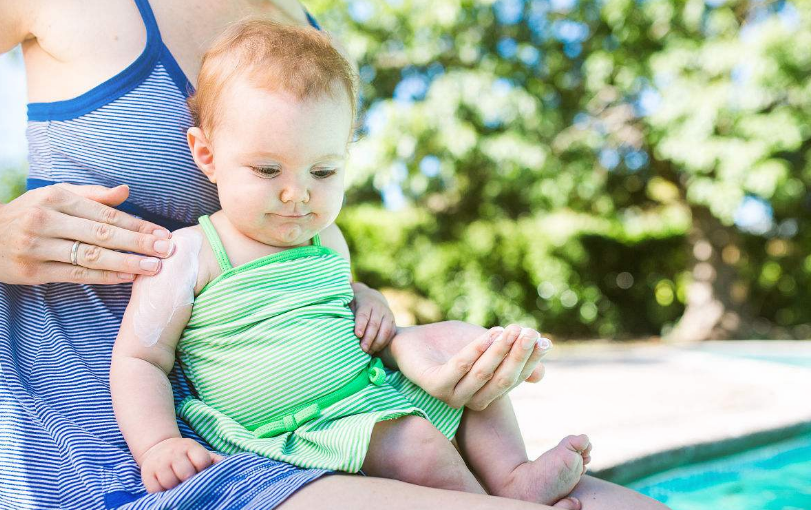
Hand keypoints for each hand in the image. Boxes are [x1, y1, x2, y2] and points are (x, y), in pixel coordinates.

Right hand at [0, 183, 174, 284]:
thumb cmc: (29, 213)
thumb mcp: (55, 195)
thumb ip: (93, 195)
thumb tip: (126, 191)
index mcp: (56, 198)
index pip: (106, 214)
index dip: (137, 225)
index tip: (162, 233)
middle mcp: (46, 221)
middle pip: (102, 234)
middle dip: (138, 243)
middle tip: (166, 250)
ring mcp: (38, 247)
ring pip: (91, 257)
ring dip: (127, 263)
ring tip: (153, 267)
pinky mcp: (33, 271)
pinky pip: (76, 275)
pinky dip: (104, 276)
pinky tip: (127, 277)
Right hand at [139, 438, 222, 492]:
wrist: (159, 448)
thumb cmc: (186, 456)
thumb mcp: (200, 453)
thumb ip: (215, 460)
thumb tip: (230, 467)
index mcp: (190, 447)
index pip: (202, 461)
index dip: (204, 470)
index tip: (202, 473)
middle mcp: (173, 453)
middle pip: (186, 473)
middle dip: (190, 481)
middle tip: (190, 483)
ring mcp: (159, 463)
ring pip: (169, 482)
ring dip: (176, 488)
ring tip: (178, 486)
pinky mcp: (147, 474)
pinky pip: (155, 489)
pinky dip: (162, 492)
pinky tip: (167, 489)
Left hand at [350, 282, 396, 353]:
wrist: (374, 298)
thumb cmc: (357, 305)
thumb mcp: (351, 305)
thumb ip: (347, 315)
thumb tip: (339, 327)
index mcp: (366, 303)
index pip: (363, 315)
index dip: (360, 325)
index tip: (357, 335)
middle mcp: (379, 308)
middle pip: (374, 324)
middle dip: (369, 338)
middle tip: (363, 349)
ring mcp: (388, 315)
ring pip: (385, 330)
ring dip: (377, 342)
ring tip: (369, 351)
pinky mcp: (393, 322)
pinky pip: (391, 334)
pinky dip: (384, 342)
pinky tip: (376, 349)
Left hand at [384, 322, 548, 410]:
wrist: (410, 340)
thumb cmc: (448, 342)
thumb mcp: (485, 344)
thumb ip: (509, 353)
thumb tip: (544, 365)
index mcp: (484, 392)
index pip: (513, 379)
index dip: (530, 361)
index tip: (544, 341)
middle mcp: (469, 399)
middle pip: (501, 381)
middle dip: (519, 356)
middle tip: (530, 333)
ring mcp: (450, 395)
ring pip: (482, 375)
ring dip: (499, 351)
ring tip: (511, 329)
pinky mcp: (433, 385)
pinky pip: (459, 368)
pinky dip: (475, 350)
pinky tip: (488, 334)